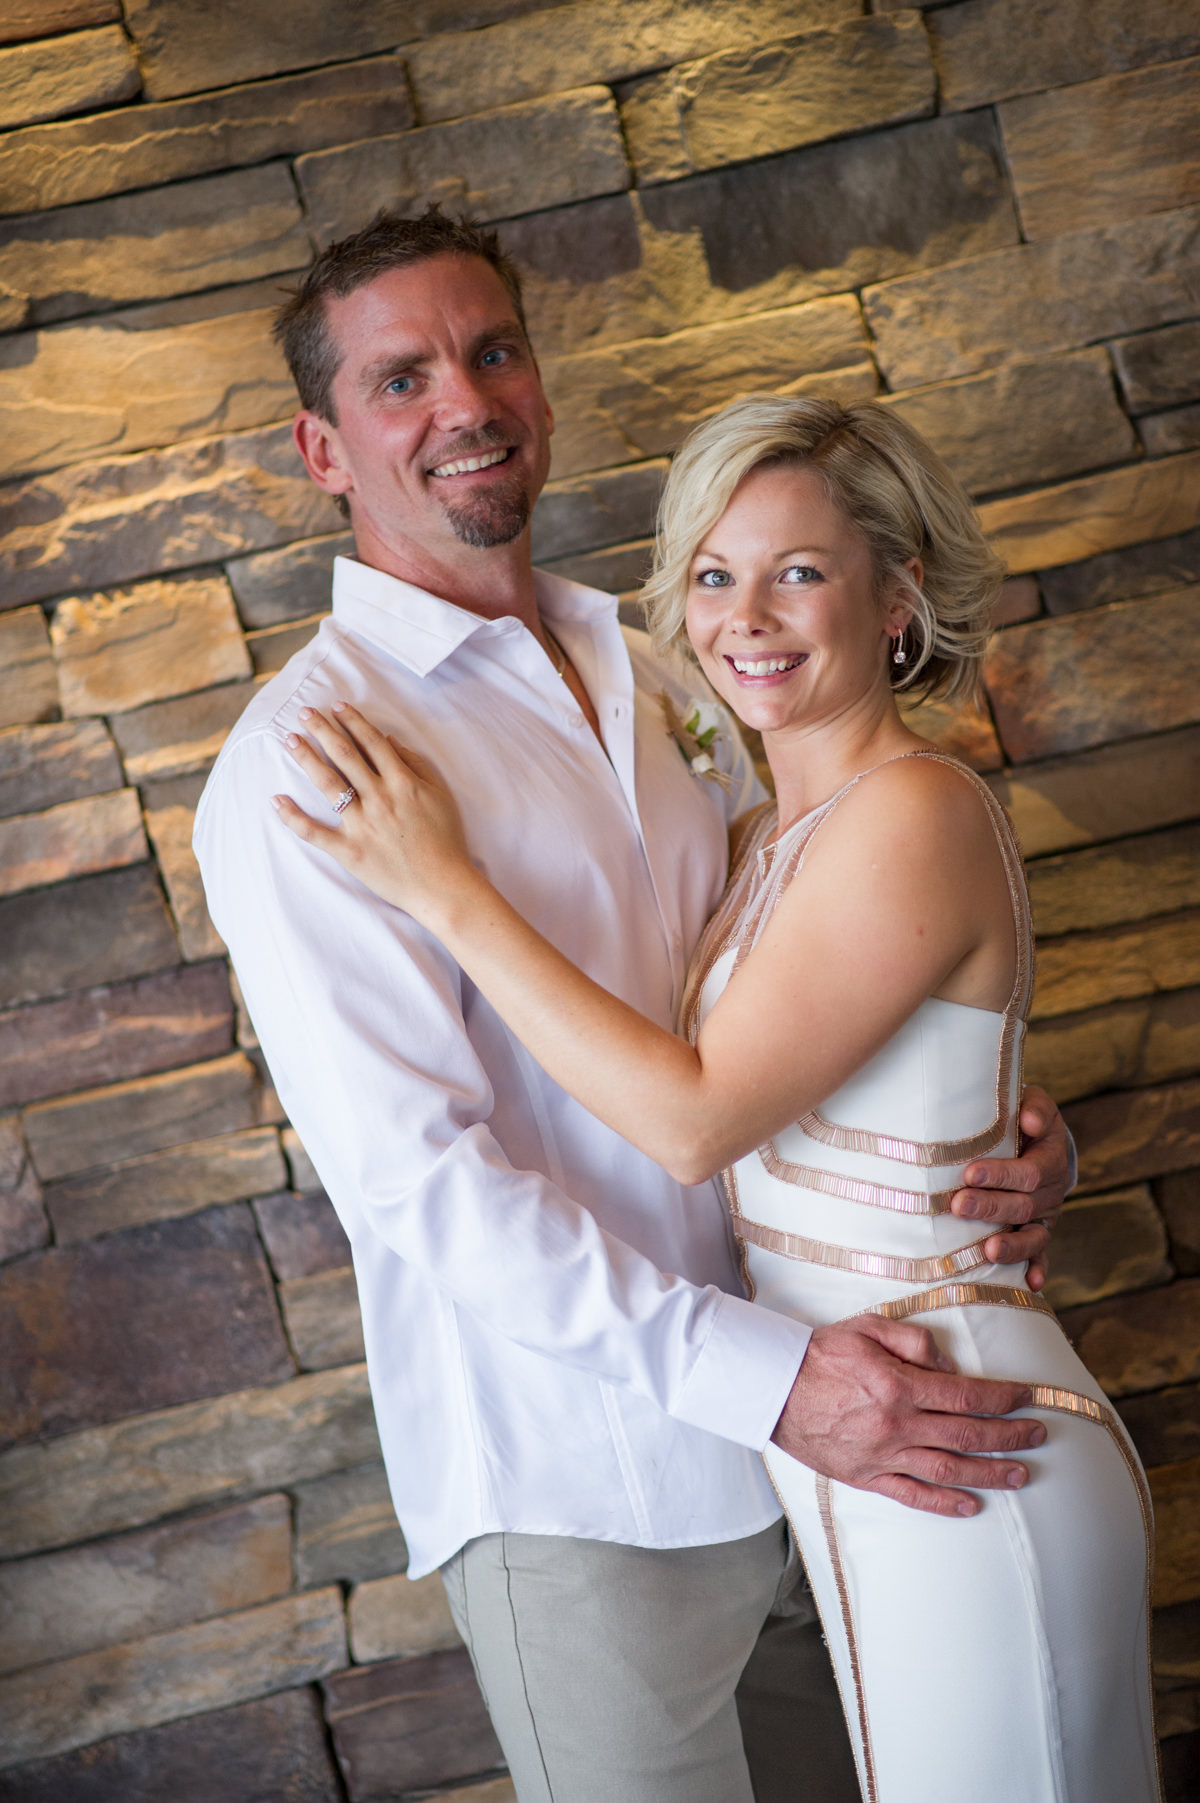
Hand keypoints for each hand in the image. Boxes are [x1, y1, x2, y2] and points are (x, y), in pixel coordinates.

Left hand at [273, 703, 470, 923]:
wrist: (443, 886)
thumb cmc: (445, 840)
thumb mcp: (440, 794)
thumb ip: (415, 764)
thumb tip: (389, 740)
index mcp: (402, 782)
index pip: (372, 743)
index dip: (353, 721)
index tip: (337, 706)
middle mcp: (379, 799)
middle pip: (345, 756)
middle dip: (322, 730)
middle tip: (304, 712)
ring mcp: (362, 825)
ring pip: (328, 784)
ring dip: (306, 758)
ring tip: (290, 740)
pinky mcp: (349, 851)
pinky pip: (315, 832)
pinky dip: (293, 818)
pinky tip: (276, 801)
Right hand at [772, 1316, 1044, 1515]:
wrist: (771, 1388)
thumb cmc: (818, 1354)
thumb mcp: (866, 1327)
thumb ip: (912, 1341)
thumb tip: (948, 1365)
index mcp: (899, 1386)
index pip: (967, 1395)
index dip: (1003, 1397)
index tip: (1029, 1396)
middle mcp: (897, 1425)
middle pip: (967, 1435)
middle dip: (1010, 1436)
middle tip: (1039, 1435)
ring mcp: (882, 1456)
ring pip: (948, 1470)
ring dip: (990, 1474)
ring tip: (1021, 1475)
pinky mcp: (866, 1476)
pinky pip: (912, 1496)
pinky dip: (944, 1503)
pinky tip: (970, 1505)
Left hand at [950, 1085, 1070, 1291]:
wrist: (1036, 1135)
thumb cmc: (1023, 1117)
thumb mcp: (1033, 1103)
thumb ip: (1034, 1107)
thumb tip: (1029, 1121)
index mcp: (1048, 1160)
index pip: (1027, 1172)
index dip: (1001, 1174)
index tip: (970, 1173)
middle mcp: (1049, 1193)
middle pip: (1022, 1206)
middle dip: (990, 1207)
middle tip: (959, 1205)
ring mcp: (1044, 1217)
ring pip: (1033, 1237)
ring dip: (1012, 1246)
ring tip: (988, 1251)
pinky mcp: (1037, 1232)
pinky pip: (1040, 1255)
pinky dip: (1037, 1270)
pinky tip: (1030, 1284)